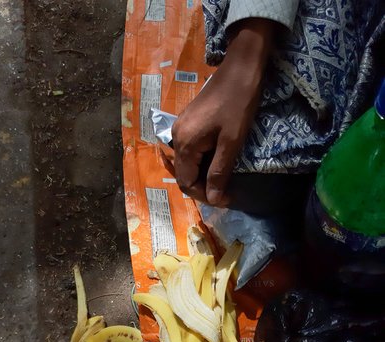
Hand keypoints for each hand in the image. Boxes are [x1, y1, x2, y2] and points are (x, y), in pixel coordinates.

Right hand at [172, 19, 272, 205]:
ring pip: (188, 163)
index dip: (204, 195)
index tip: (225, 199)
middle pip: (185, 174)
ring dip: (204, 174)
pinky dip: (204, 161)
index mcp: (184, 143)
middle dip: (204, 187)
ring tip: (224, 179)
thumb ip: (219, 172)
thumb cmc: (238, 103)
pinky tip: (218, 161)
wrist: (240, 66)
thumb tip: (214, 200)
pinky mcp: (188, 123)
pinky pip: (191, 150)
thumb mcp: (231, 142)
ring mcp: (181, 128)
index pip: (186, 182)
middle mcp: (176, 137)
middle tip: (226, 192)